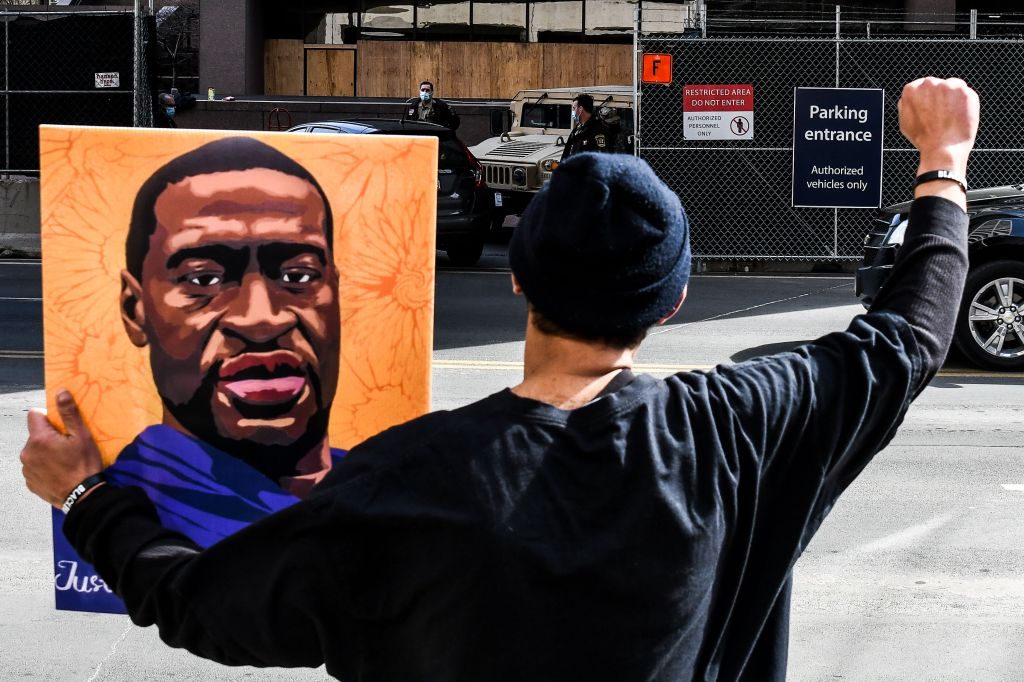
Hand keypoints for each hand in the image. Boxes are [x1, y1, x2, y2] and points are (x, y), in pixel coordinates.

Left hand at [20, 391, 103, 508]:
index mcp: (39, 439)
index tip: (61, 427)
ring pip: (34, 451)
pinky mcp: (29, 482)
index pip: (34, 415)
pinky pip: (34, 467)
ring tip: (63, 462)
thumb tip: (60, 392)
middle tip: (67, 447)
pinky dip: (44, 467)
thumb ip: (69, 413)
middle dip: (48, 437)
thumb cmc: (84, 465)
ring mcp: (26, 469)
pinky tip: (58, 472)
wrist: (82, 496)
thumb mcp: (82, 436)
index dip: (48, 418)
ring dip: (45, 453)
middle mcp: (27, 452)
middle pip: (35, 435)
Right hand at [898, 78, 978, 206]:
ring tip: (950, 117)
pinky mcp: (965, 92)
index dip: (927, 99)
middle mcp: (929, 84)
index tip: (930, 108)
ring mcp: (948, 86)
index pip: (922, 86)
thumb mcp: (904, 122)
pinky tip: (959, 117)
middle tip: (941, 115)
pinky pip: (967, 95)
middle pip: (938, 85)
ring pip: (954, 87)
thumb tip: (913, 99)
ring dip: (953, 99)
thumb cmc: (924, 139)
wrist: (942, 149)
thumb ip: (907, 105)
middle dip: (941, 97)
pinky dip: (965, 105)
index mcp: (911, 89)